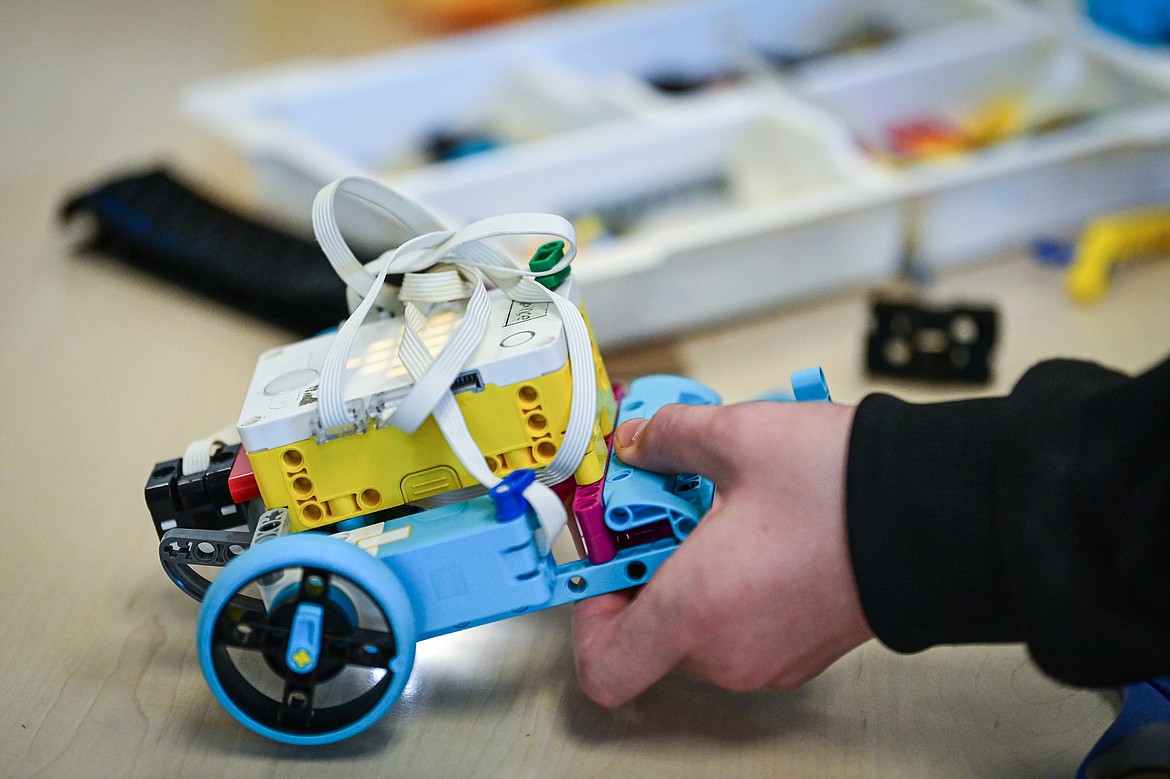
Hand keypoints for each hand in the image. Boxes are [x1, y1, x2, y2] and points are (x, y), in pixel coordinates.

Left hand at [572, 399, 873, 707]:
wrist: (938, 516)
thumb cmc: (845, 491)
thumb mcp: (737, 437)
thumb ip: (667, 438)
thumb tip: (638, 441)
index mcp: (696, 611)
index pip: (603, 663)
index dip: (586, 615)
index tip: (602, 562)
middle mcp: (728, 651)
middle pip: (648, 631)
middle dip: (645, 565)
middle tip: (660, 507)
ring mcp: (768, 658)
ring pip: (695, 626)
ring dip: (688, 570)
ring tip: (714, 508)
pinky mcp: (800, 650)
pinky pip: (738, 626)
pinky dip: (728, 585)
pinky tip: (751, 529)